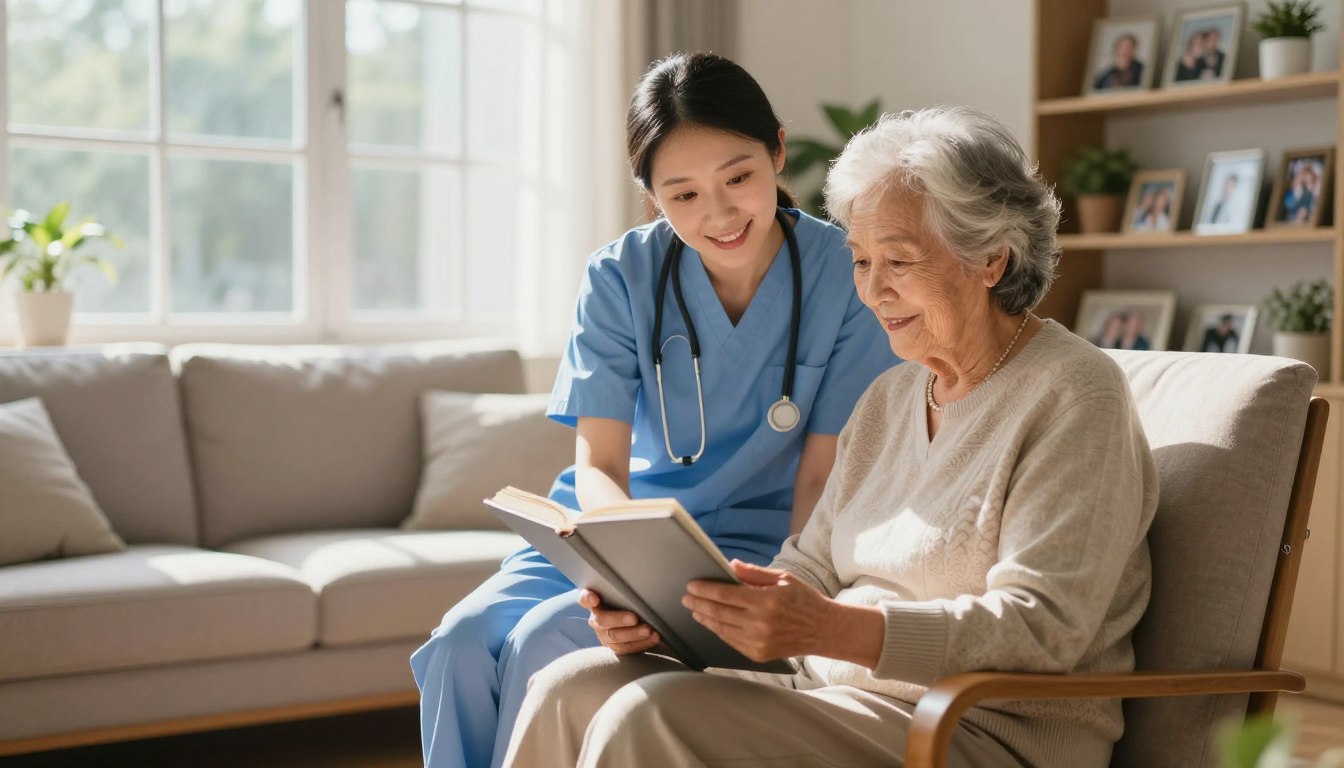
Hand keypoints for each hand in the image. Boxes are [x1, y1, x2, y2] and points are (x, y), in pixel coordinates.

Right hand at [580, 589, 659, 654]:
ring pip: (615, 636)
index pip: (585, 599)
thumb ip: (625, 591)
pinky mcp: (615, 648)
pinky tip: (653, 638)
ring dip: (634, 633)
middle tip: (634, 618)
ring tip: (649, 630)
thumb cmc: (630, 601)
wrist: (636, 622)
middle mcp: (597, 619)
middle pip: (602, 620)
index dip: (587, 598)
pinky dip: (642, 643)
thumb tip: (641, 584)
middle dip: (619, 619)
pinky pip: (626, 648)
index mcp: (595, 602)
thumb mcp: (625, 595)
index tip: (595, 599)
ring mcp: (605, 635)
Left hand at [681, 560, 834, 661]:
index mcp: (766, 601)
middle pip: (719, 613)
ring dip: (705, 618)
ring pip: (722, 629)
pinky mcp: (759, 654)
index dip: (705, 589)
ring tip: (695, 610)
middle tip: (686, 597)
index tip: (692, 585)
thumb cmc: (804, 600)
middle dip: (699, 603)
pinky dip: (719, 631)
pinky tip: (712, 623)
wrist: (824, 630)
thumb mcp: (783, 578)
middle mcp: (760, 624)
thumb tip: (730, 565)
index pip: (726, 595)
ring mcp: (759, 642)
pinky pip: (731, 641)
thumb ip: (754, 573)